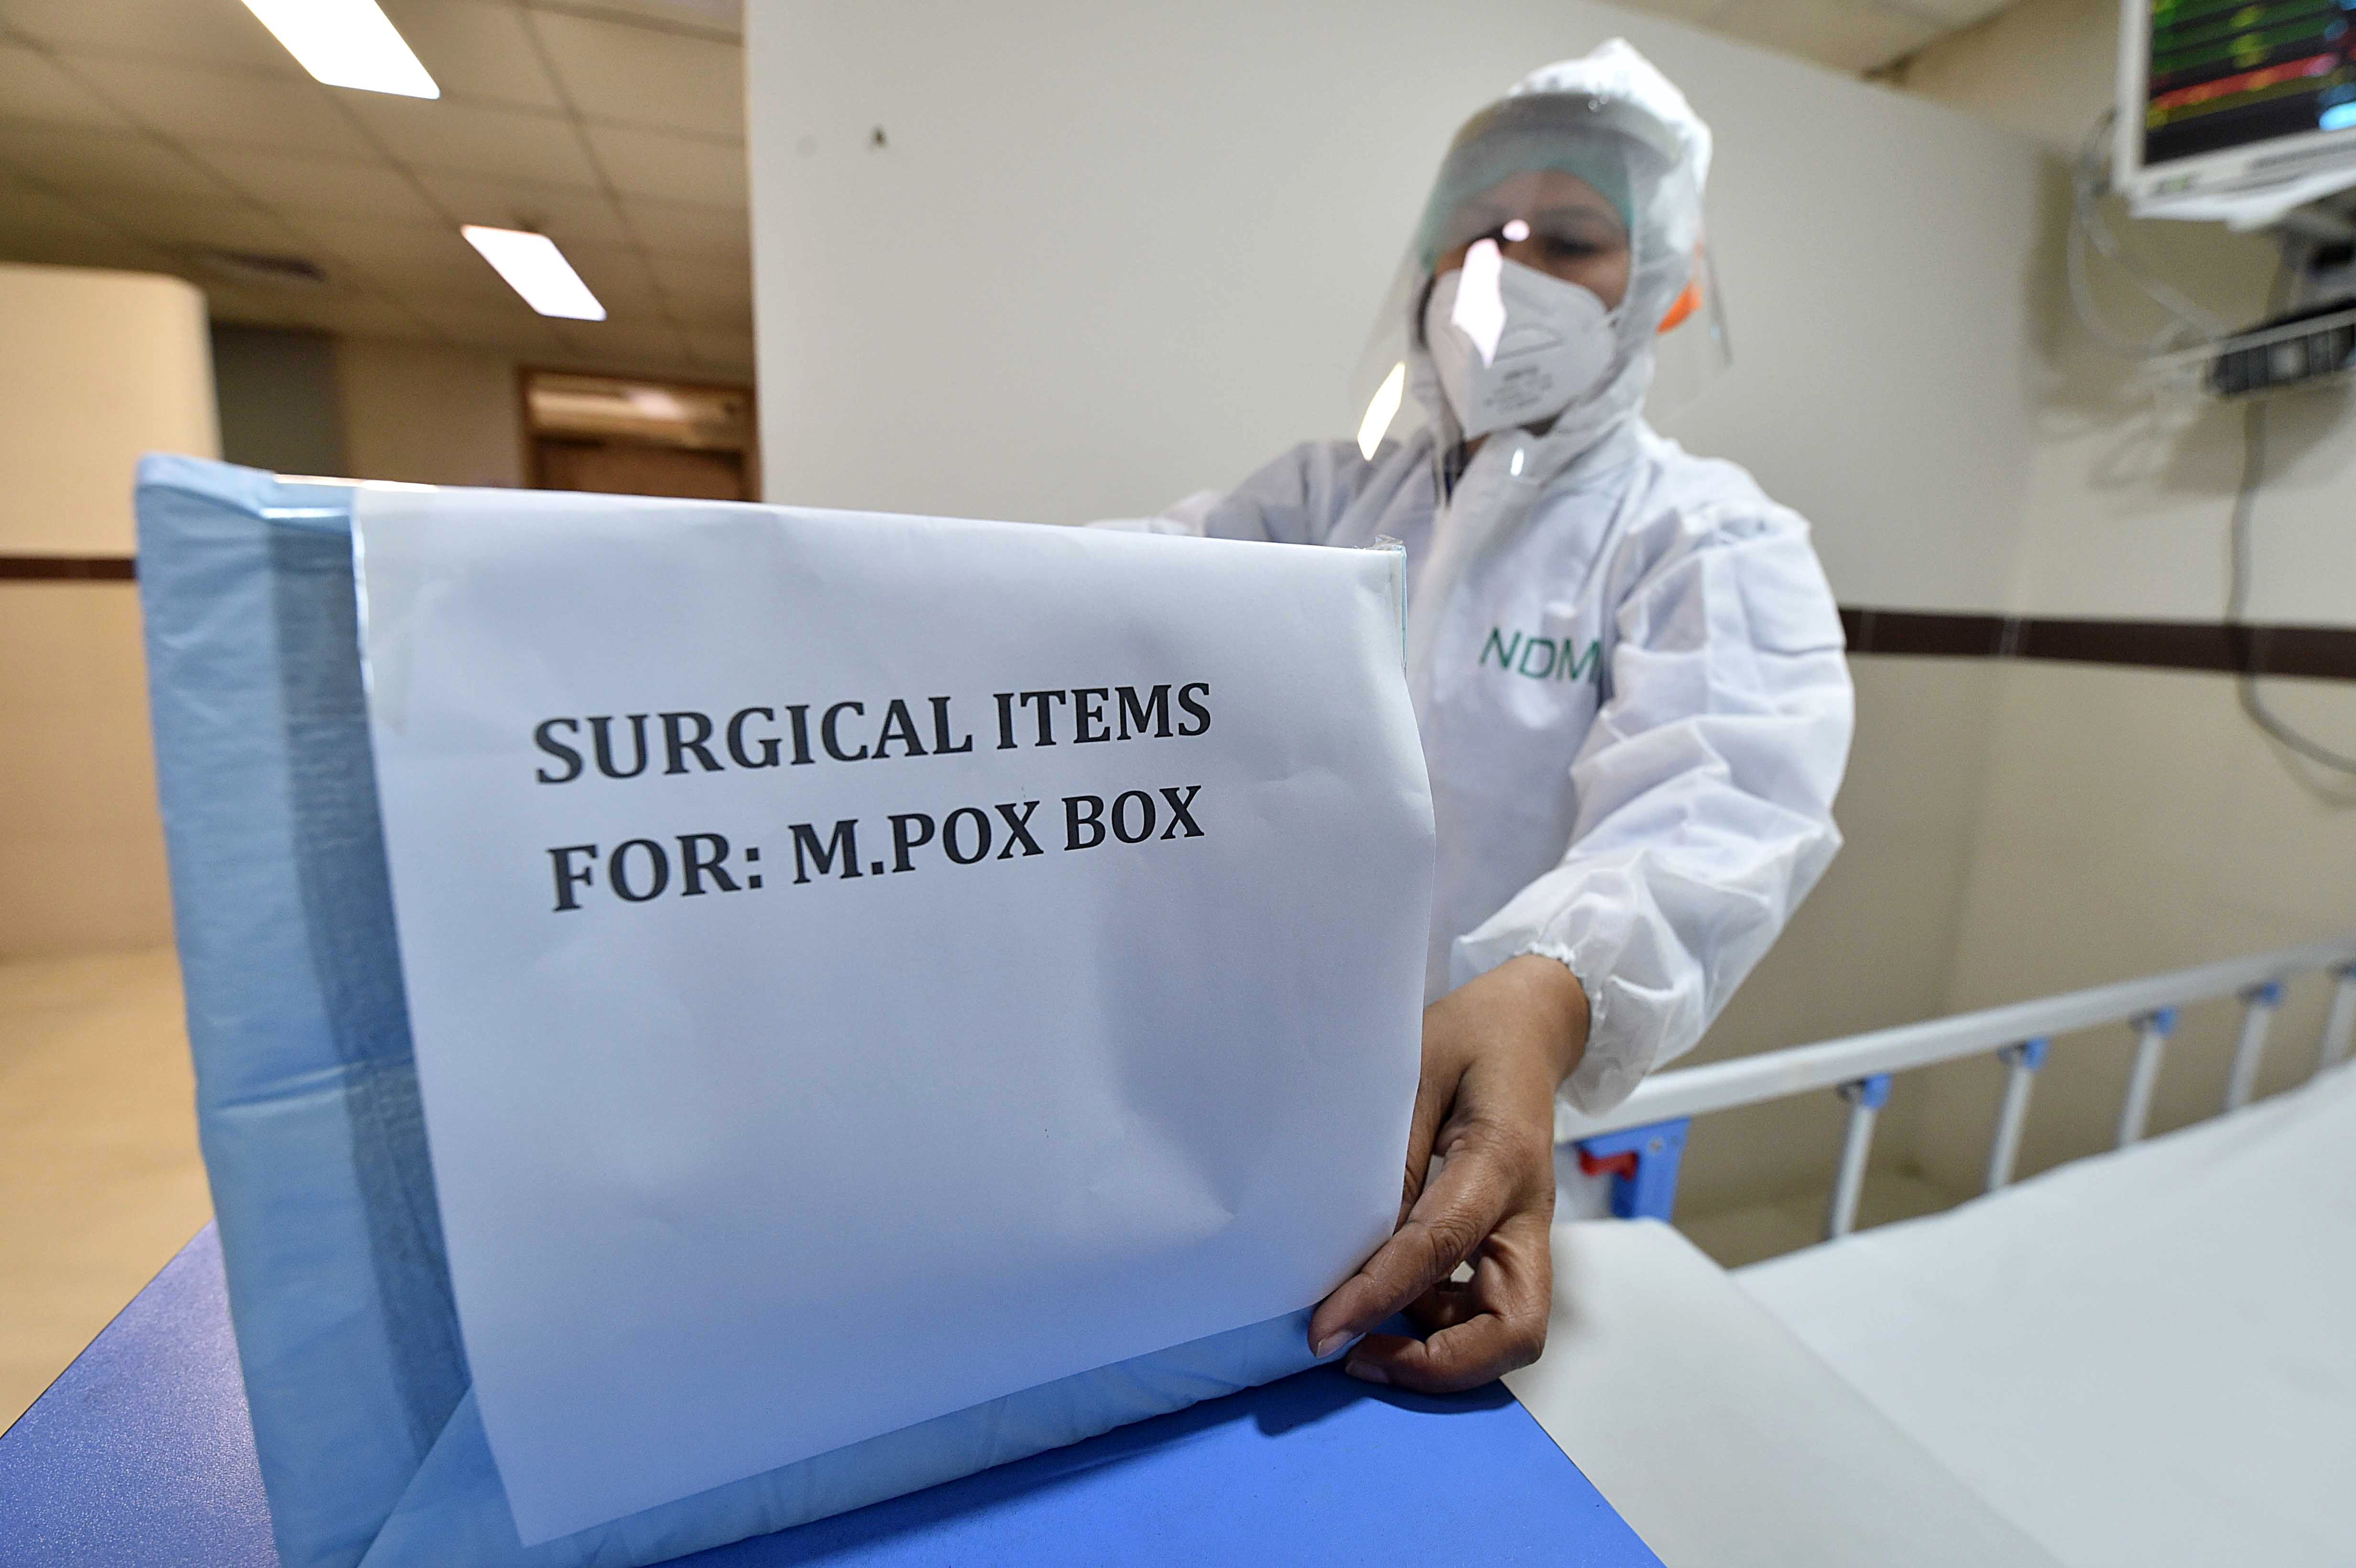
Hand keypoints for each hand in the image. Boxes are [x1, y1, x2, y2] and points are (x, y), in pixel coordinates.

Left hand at [1307, 955, 1588, 1391]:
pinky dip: (1441, 1326)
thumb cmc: (1466, 1041)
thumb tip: (1351, 1244)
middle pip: (1514, 1326)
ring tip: (1364, 1334)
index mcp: (1501, 1160)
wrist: (1524, 1028)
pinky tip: (1390, 1303)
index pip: (1440, 1247)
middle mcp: (1526, 1212)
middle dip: (1442, 1364)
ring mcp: (1526, 1233)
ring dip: (1440, 1351)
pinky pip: (1488, 1310)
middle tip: (1360, 1358)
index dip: (1380, 1296)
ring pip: (1507, 1330)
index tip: (1324, 1331)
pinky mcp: (1512, 1242)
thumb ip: (1390, 1157)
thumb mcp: (1413, 1075)